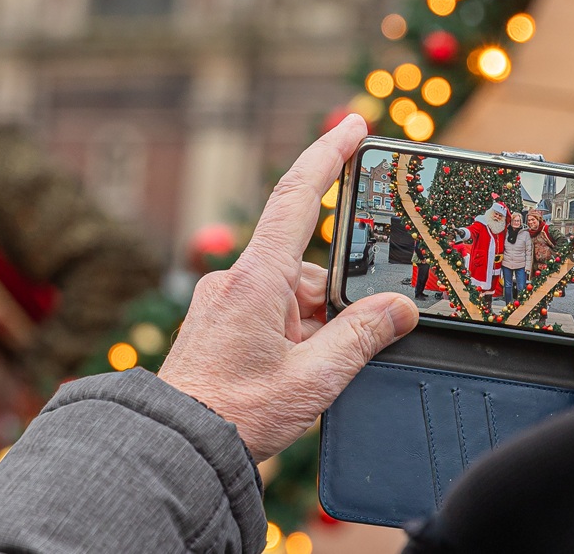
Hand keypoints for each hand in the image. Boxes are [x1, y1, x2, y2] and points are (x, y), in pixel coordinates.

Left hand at [158, 115, 418, 461]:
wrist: (176, 448)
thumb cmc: (233, 415)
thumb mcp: (315, 379)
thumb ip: (362, 337)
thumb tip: (398, 309)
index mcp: (257, 280)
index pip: (297, 198)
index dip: (328, 156)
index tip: (354, 125)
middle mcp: (236, 281)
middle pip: (307, 270)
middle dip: (334, 308)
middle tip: (333, 356)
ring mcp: (223, 302)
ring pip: (291, 300)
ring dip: (312, 333)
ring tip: (302, 383)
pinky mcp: (218, 324)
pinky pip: (269, 317)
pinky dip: (292, 341)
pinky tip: (287, 380)